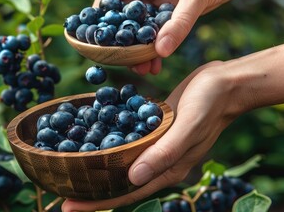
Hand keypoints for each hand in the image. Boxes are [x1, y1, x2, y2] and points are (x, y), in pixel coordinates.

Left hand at [62, 60, 239, 210]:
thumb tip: (134, 179)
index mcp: (167, 169)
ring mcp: (155, 146)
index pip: (127, 193)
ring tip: (70, 168)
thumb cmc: (210, 105)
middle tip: (59, 191)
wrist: (224, 84)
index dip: (97, 202)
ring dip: (97, 169)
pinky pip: (127, 142)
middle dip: (91, 190)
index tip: (67, 206)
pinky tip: (91, 141)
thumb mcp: (188, 128)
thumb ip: (164, 153)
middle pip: (120, 183)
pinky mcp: (153, 130)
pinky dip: (108, 145)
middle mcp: (159, 162)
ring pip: (121, 164)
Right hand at [93, 0, 261, 74]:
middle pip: (124, 16)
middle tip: (124, 62)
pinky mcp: (171, 9)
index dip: (101, 19)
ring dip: (141, 47)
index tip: (98, 43)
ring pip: (141, 26)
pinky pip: (159, 30)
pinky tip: (157, 63)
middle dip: (124, 41)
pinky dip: (158, 45)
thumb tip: (162, 51)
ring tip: (143, 69)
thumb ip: (179, 21)